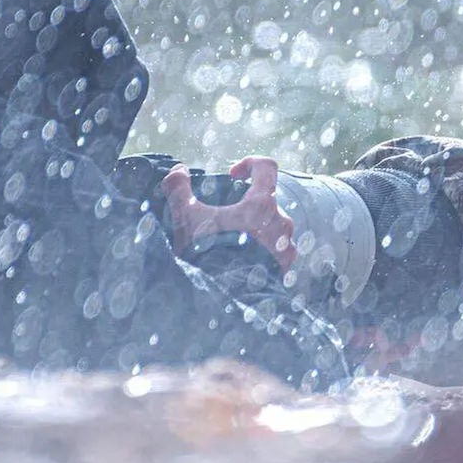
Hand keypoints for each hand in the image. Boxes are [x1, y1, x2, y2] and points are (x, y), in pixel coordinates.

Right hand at [161, 156, 296, 267]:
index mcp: (262, 204)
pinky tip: (240, 262)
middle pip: (269, 201)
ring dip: (256, 230)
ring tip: (232, 244)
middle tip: (225, 220)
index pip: (266, 167)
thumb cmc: (208, 254)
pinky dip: (261, 253)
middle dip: (248, 206)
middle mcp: (281, 224)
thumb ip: (179, 189)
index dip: (249, 164)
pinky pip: (277, 254)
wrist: (223, 298)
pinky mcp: (284, 271)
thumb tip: (177, 172)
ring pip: (275, 229)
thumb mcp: (186, 218)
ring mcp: (285, 249)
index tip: (232, 177)